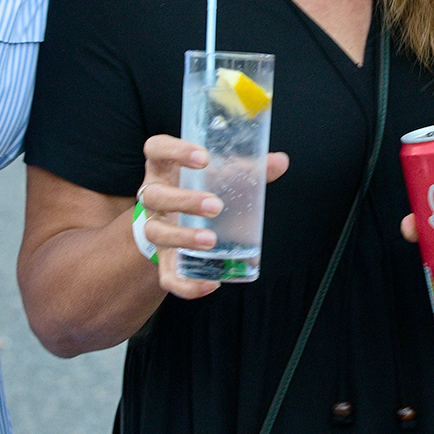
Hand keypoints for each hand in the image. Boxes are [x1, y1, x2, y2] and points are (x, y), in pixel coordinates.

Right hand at [134, 134, 288, 299]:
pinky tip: (211, 284)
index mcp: (165, 167)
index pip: (157, 148)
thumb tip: (279, 161)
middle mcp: (154, 196)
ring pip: (155, 232)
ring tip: (210, 240)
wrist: (180, 221)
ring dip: (182, 238)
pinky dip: (186, 285)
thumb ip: (247, 168)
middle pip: (153, 195)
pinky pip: (167, 276)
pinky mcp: (163, 259)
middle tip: (216, 206)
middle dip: (184, 200)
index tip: (203, 158)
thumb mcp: (220, 173)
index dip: (174, 150)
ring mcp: (154, 227)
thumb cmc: (200, 188)